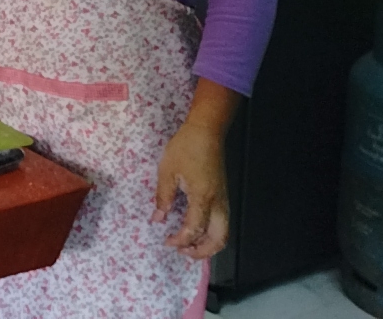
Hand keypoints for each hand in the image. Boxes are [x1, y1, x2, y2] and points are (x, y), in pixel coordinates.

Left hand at [153, 120, 229, 258]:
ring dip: (208, 244)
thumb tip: (158, 218)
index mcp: (203, 197)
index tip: (167, 241)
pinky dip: (211, 233)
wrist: (206, 131)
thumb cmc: (185, 148)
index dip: (181, 240)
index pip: (194, 229)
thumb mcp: (167, 171)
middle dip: (202, 251)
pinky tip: (196, 229)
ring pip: (223, 232)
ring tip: (189, 244)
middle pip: (219, 239)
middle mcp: (218, 203)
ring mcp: (223, 200)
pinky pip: (222, 222)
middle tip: (183, 251)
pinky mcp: (223, 195)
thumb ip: (163, 197)